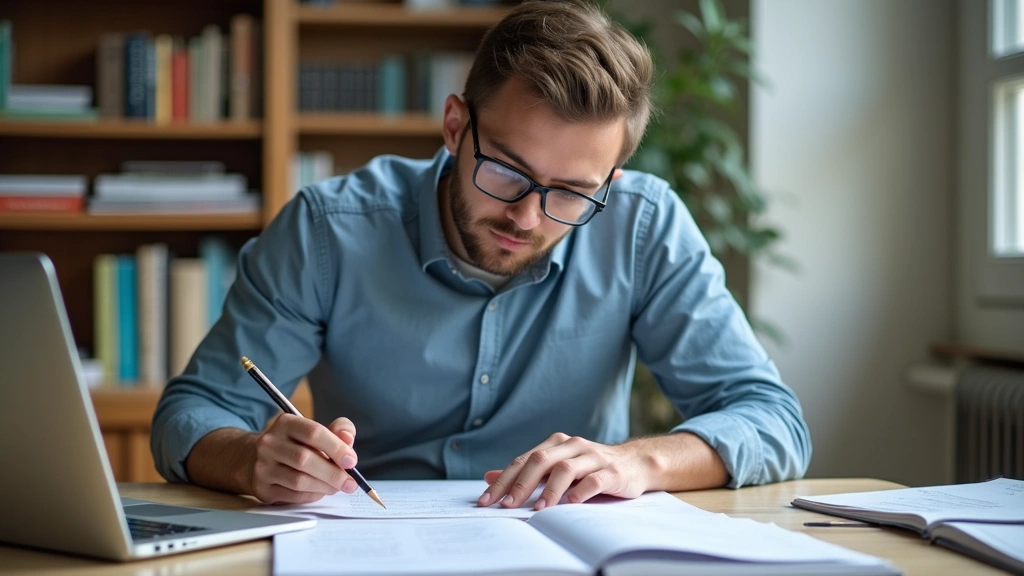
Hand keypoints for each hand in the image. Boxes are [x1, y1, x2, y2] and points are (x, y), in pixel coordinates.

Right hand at [249, 415, 360, 504]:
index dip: (336, 448)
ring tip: (337, 487)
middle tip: (350, 482)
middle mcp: (269, 443)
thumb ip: (338, 430)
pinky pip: (293, 496)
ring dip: (324, 487)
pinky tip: (321, 491)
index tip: (351, 461)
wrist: (258, 459)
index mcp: (286, 423)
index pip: (313, 433)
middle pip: (305, 459)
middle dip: (333, 473)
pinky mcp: (262, 488)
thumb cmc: (296, 445)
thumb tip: (348, 439)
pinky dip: (312, 495)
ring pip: (299, 481)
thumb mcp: (316, 431)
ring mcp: (263, 466)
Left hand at [477, 433, 650, 510]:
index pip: (524, 460)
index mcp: (557, 444)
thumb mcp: (557, 467)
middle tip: (507, 505)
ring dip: (549, 490)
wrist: (636, 464)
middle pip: (541, 461)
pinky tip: (572, 503)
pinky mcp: (613, 472)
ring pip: (566, 469)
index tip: (487, 499)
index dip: (504, 479)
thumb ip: (526, 472)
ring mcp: (594, 458)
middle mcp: (573, 446)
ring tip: (538, 509)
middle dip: (521, 484)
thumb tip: (488, 477)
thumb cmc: (591, 468)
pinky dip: (582, 491)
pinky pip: (595, 480)